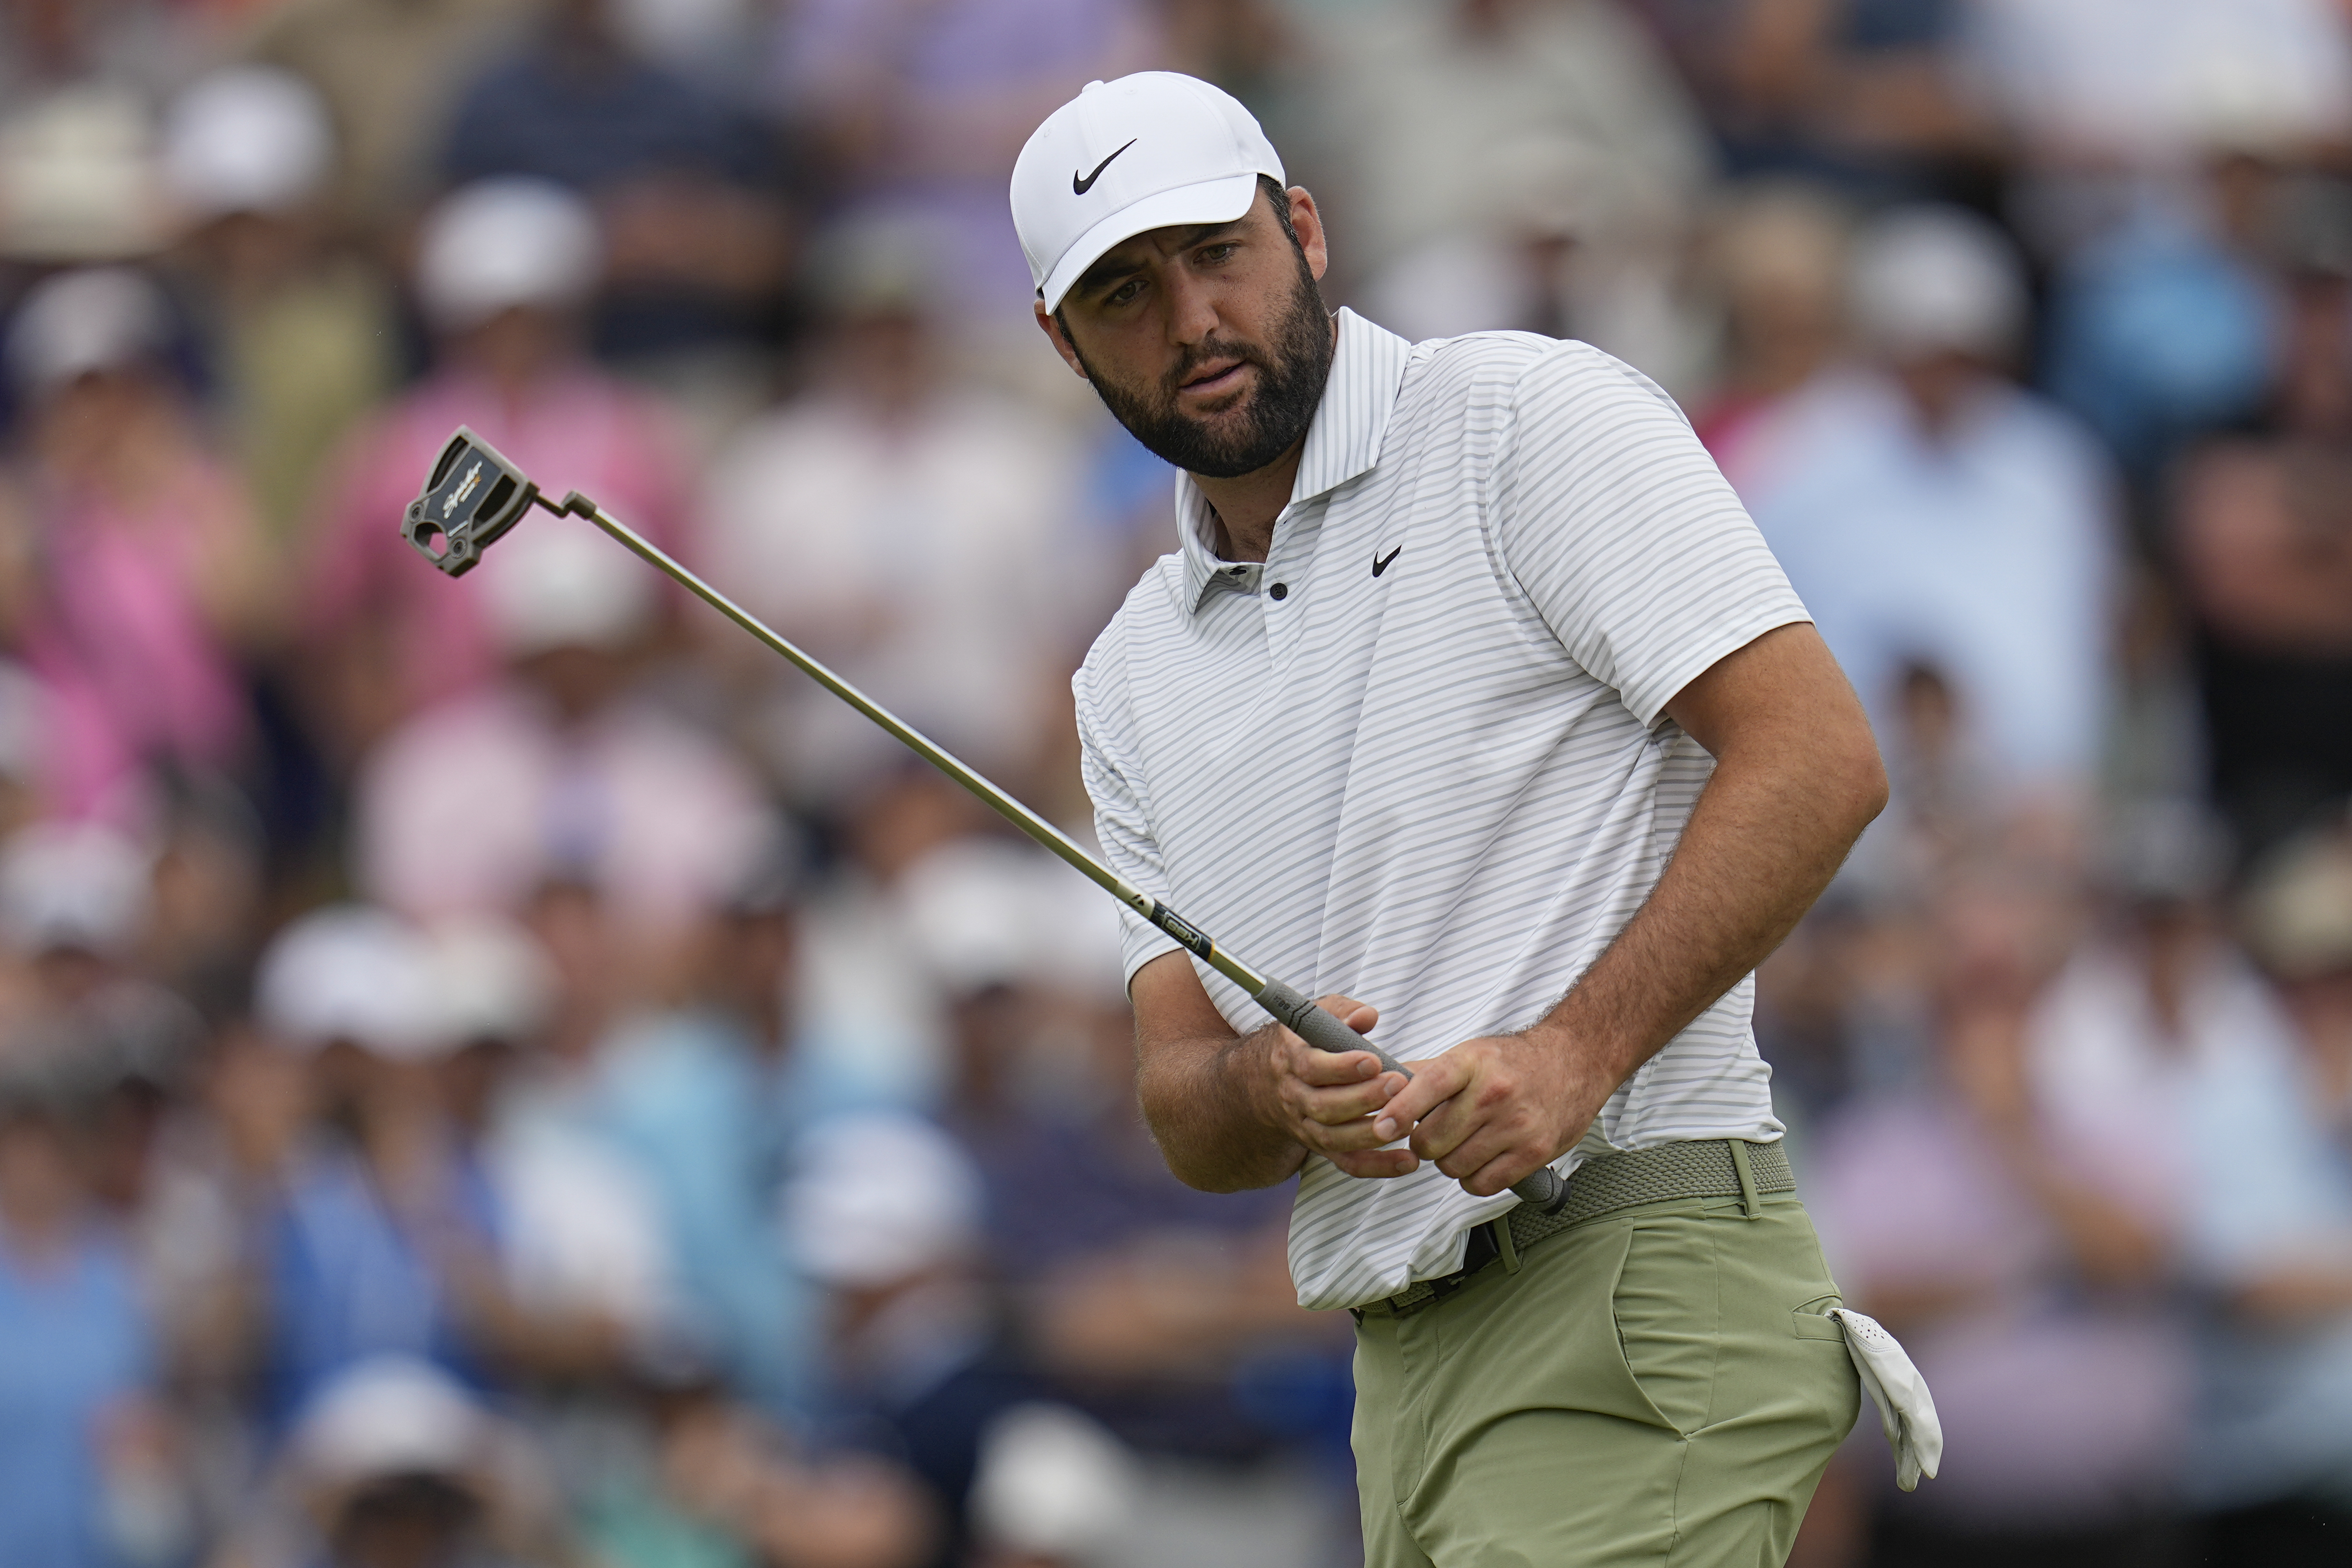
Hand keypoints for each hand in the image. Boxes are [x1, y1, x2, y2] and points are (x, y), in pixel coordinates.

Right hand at [1262, 996, 1418, 1179]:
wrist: (1263, 1083)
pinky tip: (1408, 1161)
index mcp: (1291, 1061)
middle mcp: (1295, 1097)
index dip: (1342, 1067)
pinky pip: (1348, 1162)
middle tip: (1397, 1084)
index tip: (1374, 1061)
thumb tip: (1367, 1016)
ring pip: (1334, 1138)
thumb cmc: (1301, 1044)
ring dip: (1370, 1133)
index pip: (1312, 1067)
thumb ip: (1340, 1012)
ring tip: (1406, 1122)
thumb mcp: (1312, 1018)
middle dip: (1363, 1099)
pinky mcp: (1322, 1147)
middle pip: (1325, 1106)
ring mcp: (1307, 1126)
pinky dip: (1378, 1166)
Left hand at [1370, 1024, 1611, 1197]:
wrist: (1576, 1062)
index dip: (1400, 1110)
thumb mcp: (1470, 1054)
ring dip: (1450, 1162)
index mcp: (1472, 1062)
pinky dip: (1473, 1179)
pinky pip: (1481, 1184)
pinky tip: (1482, 1160)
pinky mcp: (1533, 1153)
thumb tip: (1379, 1087)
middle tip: (1436, 1134)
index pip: (1428, 1086)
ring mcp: (1516, 1125)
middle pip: (1432, 1140)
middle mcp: (1494, 1093)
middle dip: (1425, 1143)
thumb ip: (1425, 1074)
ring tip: (1464, 1143)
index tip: (1382, 1128)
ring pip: (1453, 1166)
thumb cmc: (1514, 1062)